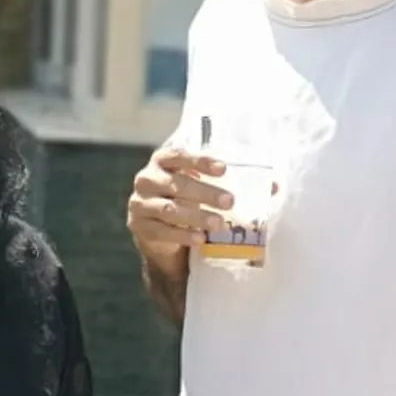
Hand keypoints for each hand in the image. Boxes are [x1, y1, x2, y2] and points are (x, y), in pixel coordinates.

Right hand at [126, 146, 229, 266]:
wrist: (155, 227)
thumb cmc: (181, 197)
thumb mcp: (192, 183)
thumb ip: (211, 178)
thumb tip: (256, 182)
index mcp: (160, 161)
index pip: (179, 156)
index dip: (200, 161)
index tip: (223, 170)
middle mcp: (146, 180)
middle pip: (177, 185)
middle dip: (206, 193)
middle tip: (230, 202)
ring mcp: (140, 204)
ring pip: (170, 209)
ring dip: (197, 217)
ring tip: (219, 223)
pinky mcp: (139, 227)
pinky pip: (163, 231)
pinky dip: (183, 236)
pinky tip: (200, 238)